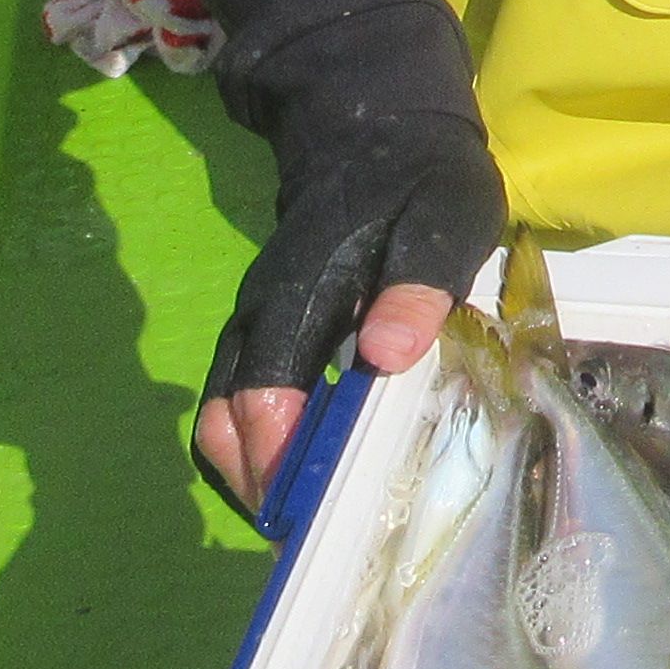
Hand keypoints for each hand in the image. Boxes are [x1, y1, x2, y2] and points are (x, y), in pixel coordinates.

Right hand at [194, 109, 506, 511]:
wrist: (373, 128)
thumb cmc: (419, 179)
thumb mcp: (446, 218)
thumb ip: (421, 282)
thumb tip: (385, 353)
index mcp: (299, 294)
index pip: (265, 393)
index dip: (277, 461)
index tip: (311, 518)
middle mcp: (259, 318)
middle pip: (224, 421)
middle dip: (262, 487)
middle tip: (319, 540)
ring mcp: (254, 328)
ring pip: (223, 420)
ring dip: (259, 476)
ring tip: (316, 524)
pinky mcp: (265, 337)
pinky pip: (241, 408)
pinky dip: (263, 452)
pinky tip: (312, 478)